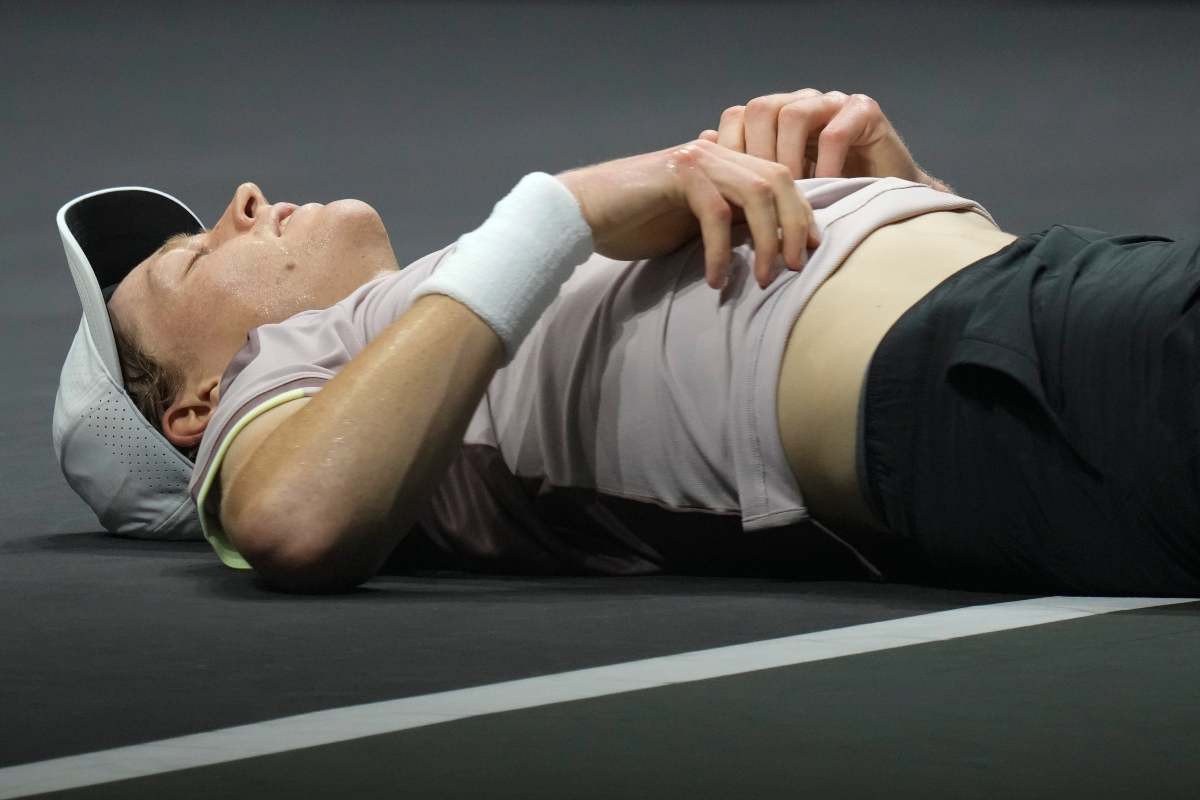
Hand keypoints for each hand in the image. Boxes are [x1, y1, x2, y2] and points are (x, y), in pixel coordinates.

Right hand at [557, 139, 820, 290]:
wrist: (580, 214)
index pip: (780, 179)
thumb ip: (728, 222)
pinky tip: (715, 280)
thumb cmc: (633, 223)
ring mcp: (696, 160)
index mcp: (723, 161)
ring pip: (756, 193)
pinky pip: (715, 214)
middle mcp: (715, 152)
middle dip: (795, 226)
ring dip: (768, 239)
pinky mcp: (676, 174)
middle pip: (778, 180)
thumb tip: (766, 241)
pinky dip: (721, 252)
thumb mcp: (692, 226)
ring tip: (767, 278)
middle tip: (797, 267)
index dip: (802, 214)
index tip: (811, 251)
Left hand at [699, 88, 945, 188]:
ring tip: (790, 194)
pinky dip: (824, 165)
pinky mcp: (865, 112)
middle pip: (761, 108)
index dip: (730, 151)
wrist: (882, 207)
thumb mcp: (775, 187)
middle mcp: (802, 102)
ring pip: (793, 114)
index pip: (739, 116)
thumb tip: (702, 140)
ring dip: (786, 159)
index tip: (727, 191)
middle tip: (757, 195)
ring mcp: (833, 103)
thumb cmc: (824, 197)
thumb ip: (743, 164)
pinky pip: (834, 133)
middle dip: (755, 154)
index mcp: (776, 116)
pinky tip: (823, 189)